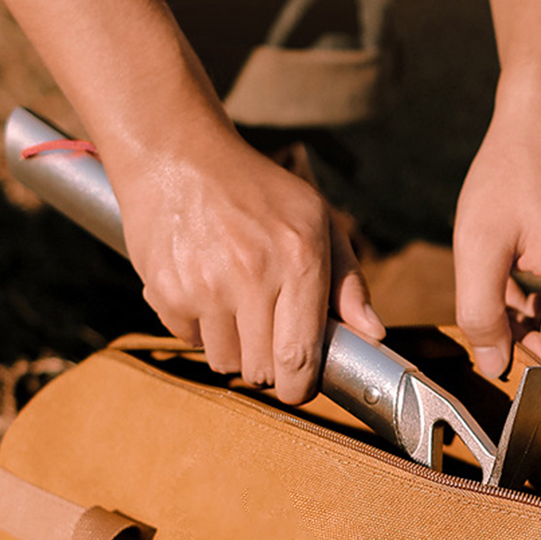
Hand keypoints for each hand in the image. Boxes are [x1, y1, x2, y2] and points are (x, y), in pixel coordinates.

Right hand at [111, 122, 382, 404]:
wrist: (176, 152)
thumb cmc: (257, 191)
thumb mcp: (315, 220)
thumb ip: (349, 282)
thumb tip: (374, 334)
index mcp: (299, 258)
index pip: (300, 357)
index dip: (300, 387)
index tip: (299, 387)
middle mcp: (252, 274)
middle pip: (262, 370)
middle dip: (268, 367)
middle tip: (267, 336)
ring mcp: (205, 285)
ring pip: (225, 362)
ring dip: (233, 349)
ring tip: (234, 307)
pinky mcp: (166, 291)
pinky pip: (189, 341)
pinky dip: (198, 328)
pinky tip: (203, 290)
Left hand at [453, 86, 540, 376]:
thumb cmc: (510, 172)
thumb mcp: (478, 245)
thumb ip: (481, 313)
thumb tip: (495, 368)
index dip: (514, 360)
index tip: (482, 334)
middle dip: (520, 339)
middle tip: (485, 301)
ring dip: (526, 321)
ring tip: (498, 279)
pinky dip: (539, 304)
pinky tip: (513, 274)